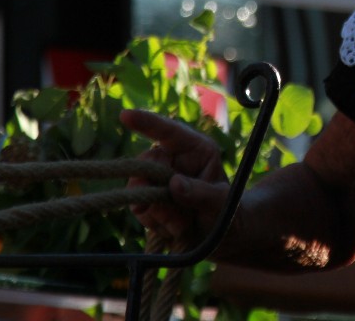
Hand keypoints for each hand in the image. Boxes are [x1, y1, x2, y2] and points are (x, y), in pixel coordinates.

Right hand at [120, 109, 229, 244]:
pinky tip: (175, 229)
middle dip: (155, 193)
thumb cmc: (229, 213)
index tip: (125, 115)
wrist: (223, 239)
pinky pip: (140, 210)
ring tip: (185, 225)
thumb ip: (201, 194)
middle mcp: (174, 160)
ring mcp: (159, 180)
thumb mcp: (222, 204)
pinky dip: (155, 224)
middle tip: (177, 216)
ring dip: (159, 214)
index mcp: (196, 150)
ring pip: (139, 192)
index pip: (170, 132)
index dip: (147, 122)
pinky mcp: (149, 200)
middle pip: (146, 166)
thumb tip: (174, 183)